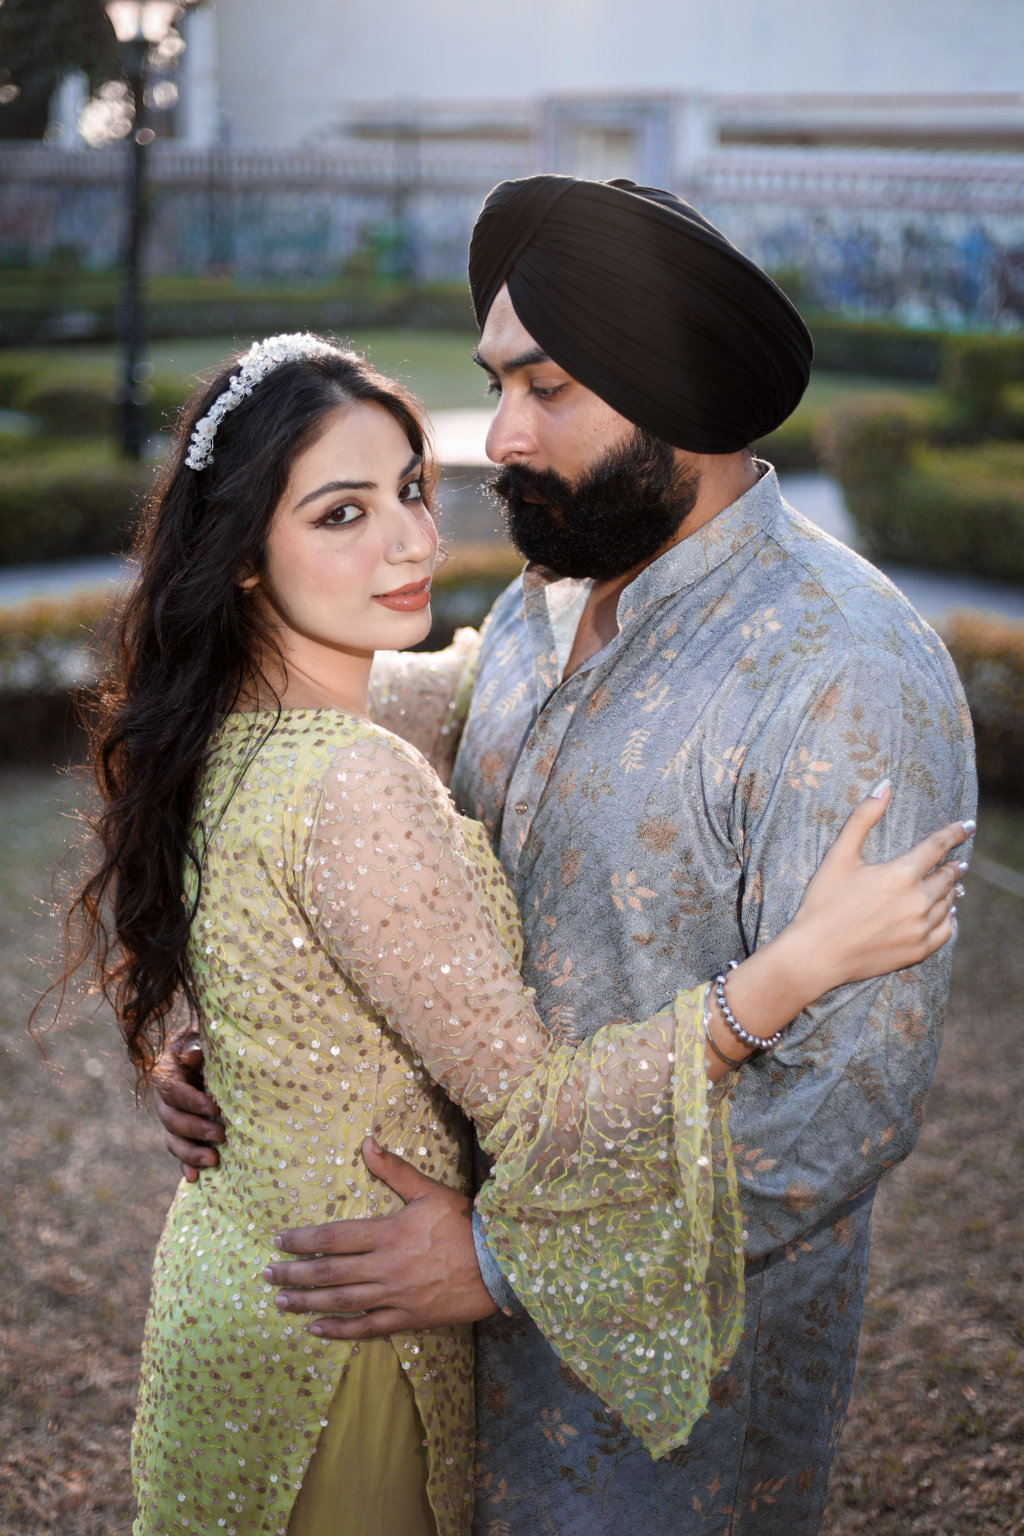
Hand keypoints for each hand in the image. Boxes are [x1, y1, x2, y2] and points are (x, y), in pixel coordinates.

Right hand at [152, 1032, 222, 1182]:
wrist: (205, 1054)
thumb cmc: (206, 1043)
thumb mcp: (201, 1038)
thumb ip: (195, 1046)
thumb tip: (191, 1057)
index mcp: (166, 1074)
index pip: (173, 1091)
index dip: (191, 1101)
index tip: (213, 1107)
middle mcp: (164, 1100)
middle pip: (172, 1120)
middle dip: (196, 1129)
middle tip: (221, 1134)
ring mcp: (172, 1120)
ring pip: (173, 1140)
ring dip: (192, 1153)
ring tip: (214, 1159)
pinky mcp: (182, 1135)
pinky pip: (180, 1153)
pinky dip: (186, 1165)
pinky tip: (195, 1177)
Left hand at [264, 1137, 497, 1337]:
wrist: (500, 1263)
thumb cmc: (465, 1223)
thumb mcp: (429, 1190)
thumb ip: (394, 1170)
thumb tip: (367, 1142)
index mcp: (387, 1232)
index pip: (333, 1237)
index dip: (302, 1240)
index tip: (279, 1242)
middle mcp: (385, 1266)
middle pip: (329, 1272)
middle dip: (294, 1273)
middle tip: (267, 1274)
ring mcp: (395, 1296)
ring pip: (342, 1301)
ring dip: (307, 1302)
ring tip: (280, 1301)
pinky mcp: (409, 1318)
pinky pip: (367, 1328)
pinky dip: (339, 1330)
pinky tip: (316, 1329)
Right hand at [787, 781, 970, 992]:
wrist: (816, 954)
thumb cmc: (823, 903)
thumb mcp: (839, 855)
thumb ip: (864, 818)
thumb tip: (884, 785)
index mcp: (901, 874)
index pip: (938, 846)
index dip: (955, 832)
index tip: (968, 825)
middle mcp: (918, 900)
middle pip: (947, 876)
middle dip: (953, 866)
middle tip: (958, 862)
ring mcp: (920, 928)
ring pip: (948, 903)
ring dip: (951, 891)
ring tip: (951, 885)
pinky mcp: (918, 950)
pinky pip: (946, 930)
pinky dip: (949, 918)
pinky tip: (946, 914)